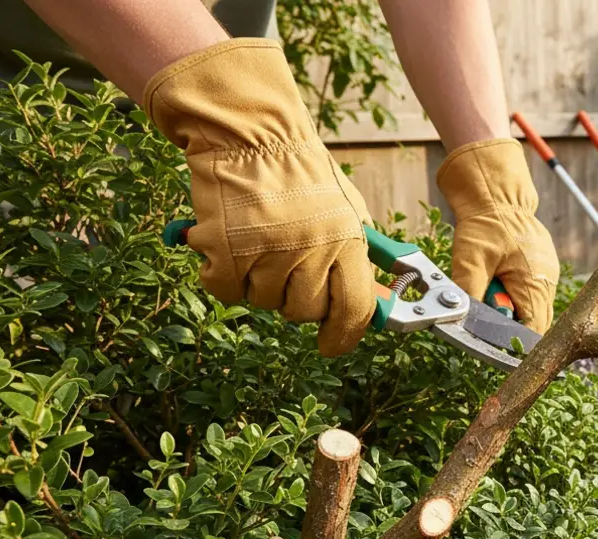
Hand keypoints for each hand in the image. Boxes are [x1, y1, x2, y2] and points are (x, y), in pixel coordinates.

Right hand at [143, 39, 376, 356]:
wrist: (250, 135)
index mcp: (347, 241)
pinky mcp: (225, 251)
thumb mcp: (346, 212)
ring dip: (259, 281)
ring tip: (260, 239)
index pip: (354, 309)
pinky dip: (224, 275)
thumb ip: (358, 260)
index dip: (344, 335)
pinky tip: (231, 243)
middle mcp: (310, 250)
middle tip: (287, 265)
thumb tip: (373, 305)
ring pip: (263, 302)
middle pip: (304, 311)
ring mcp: (267, 252)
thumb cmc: (300, 173)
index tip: (332, 345)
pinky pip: (226, 291)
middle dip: (296, 297)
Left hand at [436, 139, 559, 333]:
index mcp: (536, 284)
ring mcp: (547, 276)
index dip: (514, 344)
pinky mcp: (540, 270)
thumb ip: (470, 293)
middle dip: (509, 325)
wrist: (496, 191)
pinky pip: (530, 295)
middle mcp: (548, 283)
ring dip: (510, 309)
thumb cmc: (485, 221)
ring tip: (492, 286)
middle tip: (488, 309)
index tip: (495, 345)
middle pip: (534, 325)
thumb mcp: (471, 259)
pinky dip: (513, 296)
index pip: (534, 333)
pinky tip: (498, 279)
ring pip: (532, 310)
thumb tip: (463, 321)